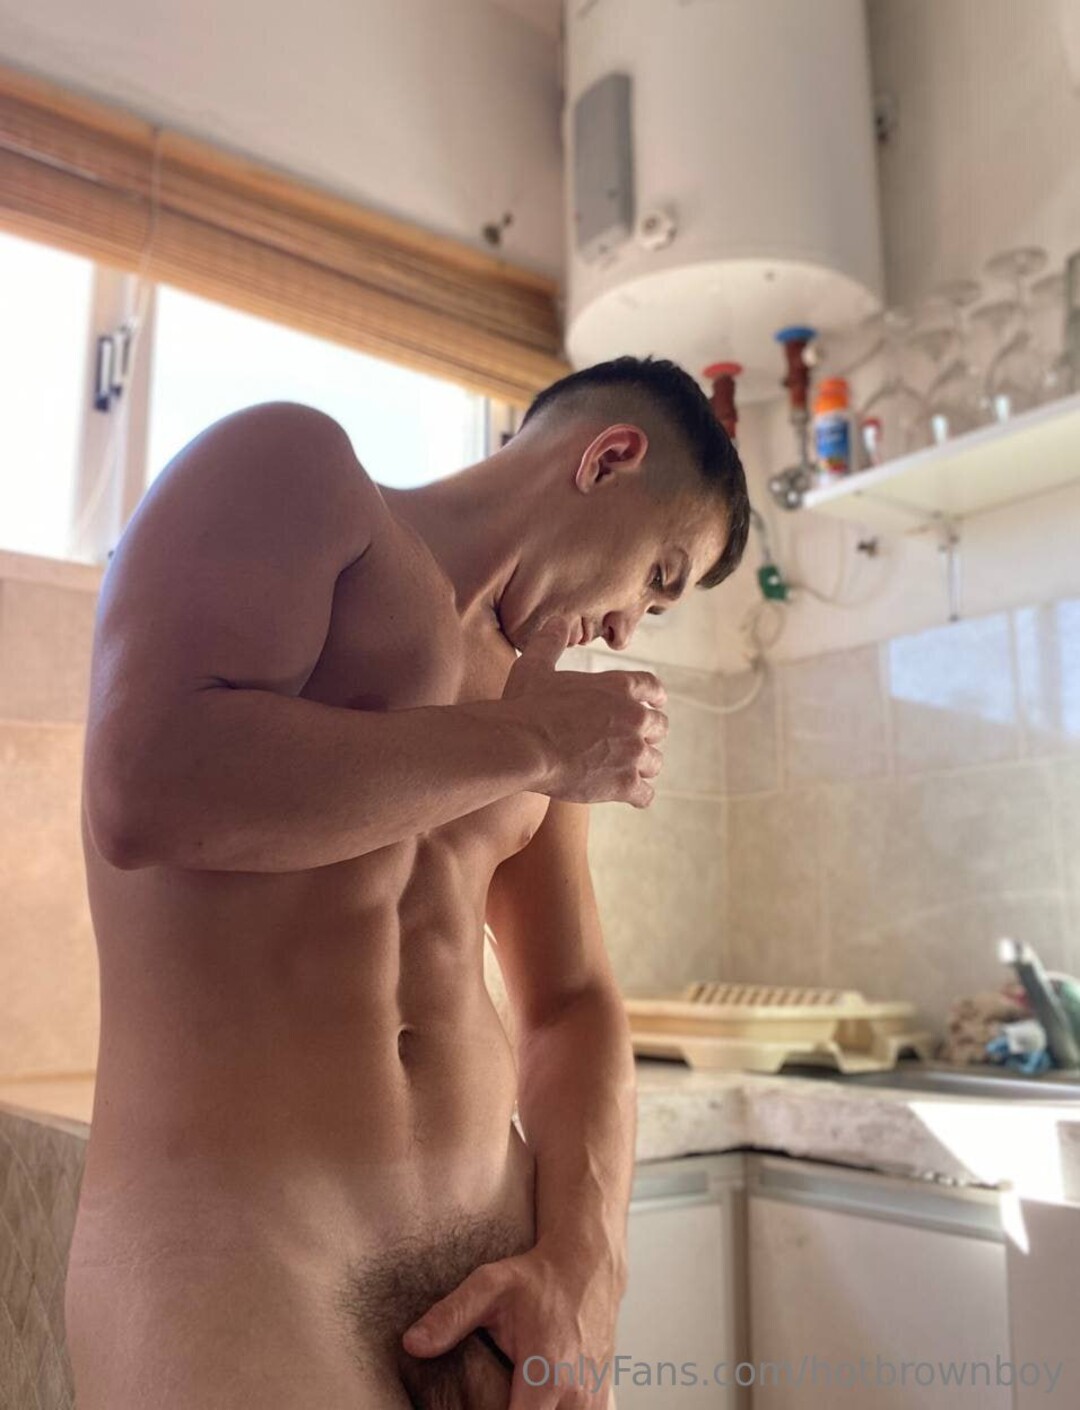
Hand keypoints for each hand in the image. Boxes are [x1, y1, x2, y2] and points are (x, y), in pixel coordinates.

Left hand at [401, 1237, 621, 1407]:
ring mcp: (593, 1401)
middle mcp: (577, 1394)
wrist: (587, 1266)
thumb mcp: (490, 1285)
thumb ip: (451, 1316)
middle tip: (486, 1398)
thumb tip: (412, 1344)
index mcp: (548, 1373)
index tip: (471, 1408)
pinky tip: (531, 1399)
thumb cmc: (538, 1278)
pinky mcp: (600, 1402)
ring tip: (507, 1396)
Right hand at [502, 616, 667, 807]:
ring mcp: (632, 752)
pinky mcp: (625, 783)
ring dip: (643, 767)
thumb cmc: (526, 705)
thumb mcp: (535, 665)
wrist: (523, 745)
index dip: (654, 697)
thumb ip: (550, 641)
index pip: (652, 687)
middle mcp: (634, 717)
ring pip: (655, 762)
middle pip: (659, 726)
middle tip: (635, 744)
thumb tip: (557, 620)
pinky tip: (628, 797)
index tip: (655, 703)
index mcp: (617, 686)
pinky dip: (638, 796)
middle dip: (649, 735)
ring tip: (629, 773)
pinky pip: (645, 795)